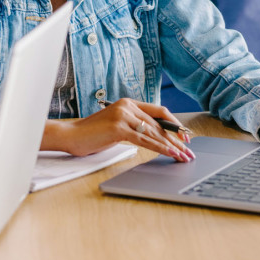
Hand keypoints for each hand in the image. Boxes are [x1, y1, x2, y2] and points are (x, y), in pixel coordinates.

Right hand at [44, 98, 194, 161]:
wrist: (71, 136)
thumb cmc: (92, 133)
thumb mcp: (117, 126)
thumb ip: (134, 126)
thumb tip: (156, 136)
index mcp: (128, 102)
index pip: (159, 112)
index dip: (175, 124)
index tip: (185, 137)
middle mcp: (127, 106)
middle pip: (160, 123)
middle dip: (177, 139)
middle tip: (189, 151)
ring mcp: (123, 115)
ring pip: (155, 132)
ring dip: (172, 146)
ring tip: (183, 157)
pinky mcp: (119, 128)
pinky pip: (145, 140)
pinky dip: (160, 148)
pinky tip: (170, 154)